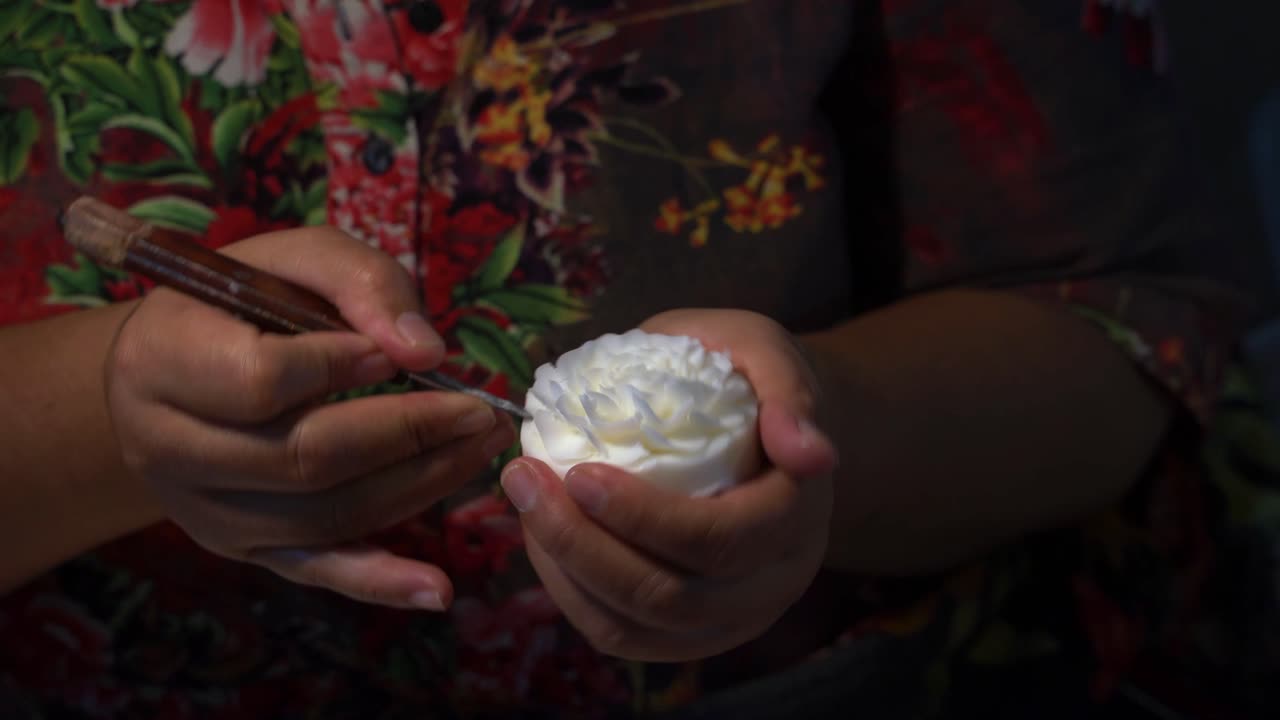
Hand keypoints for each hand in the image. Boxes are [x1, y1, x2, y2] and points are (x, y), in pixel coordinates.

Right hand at [107, 226, 514, 609]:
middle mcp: (168, 448)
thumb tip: (426, 353)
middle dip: (410, 434)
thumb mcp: (294, 259)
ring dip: (419, 486)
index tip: (405, 355)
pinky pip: (316, 570)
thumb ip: (358, 282)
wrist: (175, 370)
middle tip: (482, 412)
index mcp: (163, 360)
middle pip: (303, 458)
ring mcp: (204, 511)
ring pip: (325, 516)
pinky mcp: (244, 548)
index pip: (260, 380)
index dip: (340, 366)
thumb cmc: (242, 300)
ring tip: (481, 449)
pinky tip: (437, 588)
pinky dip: (379, 583)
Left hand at [501, 309, 836, 660]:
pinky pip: (624, 636)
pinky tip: (543, 541)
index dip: (644, 518)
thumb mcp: (767, 353)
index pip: (721, 542)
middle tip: (523, 480)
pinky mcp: (692, 632)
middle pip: (672, 598)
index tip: (578, 472)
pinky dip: (571, 596)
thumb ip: (788, 390)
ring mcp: (733, 617)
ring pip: (640, 626)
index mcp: (798, 518)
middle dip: (581, 546)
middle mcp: (774, 583)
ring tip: (524, 504)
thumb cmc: (749, 378)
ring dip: (566, 572)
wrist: (764, 425)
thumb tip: (809, 453)